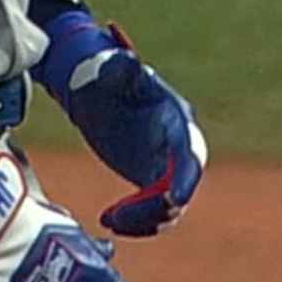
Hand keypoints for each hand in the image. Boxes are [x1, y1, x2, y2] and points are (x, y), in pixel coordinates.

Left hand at [32, 13, 206, 236]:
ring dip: (143, 220)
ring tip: (110, 218)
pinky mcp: (151, 178)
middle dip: (158, 207)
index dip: (186, 178)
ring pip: (168, 205)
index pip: (188, 152)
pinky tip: (108, 219)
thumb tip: (126, 60)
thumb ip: (120, 69)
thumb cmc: (103, 74)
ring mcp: (165, 164)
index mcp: (174, 117)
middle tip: (122, 215)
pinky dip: (135, 221)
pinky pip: (153, 210)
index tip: (175, 200)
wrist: (93, 87)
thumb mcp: (110, 70)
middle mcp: (177, 144)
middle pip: (181, 186)